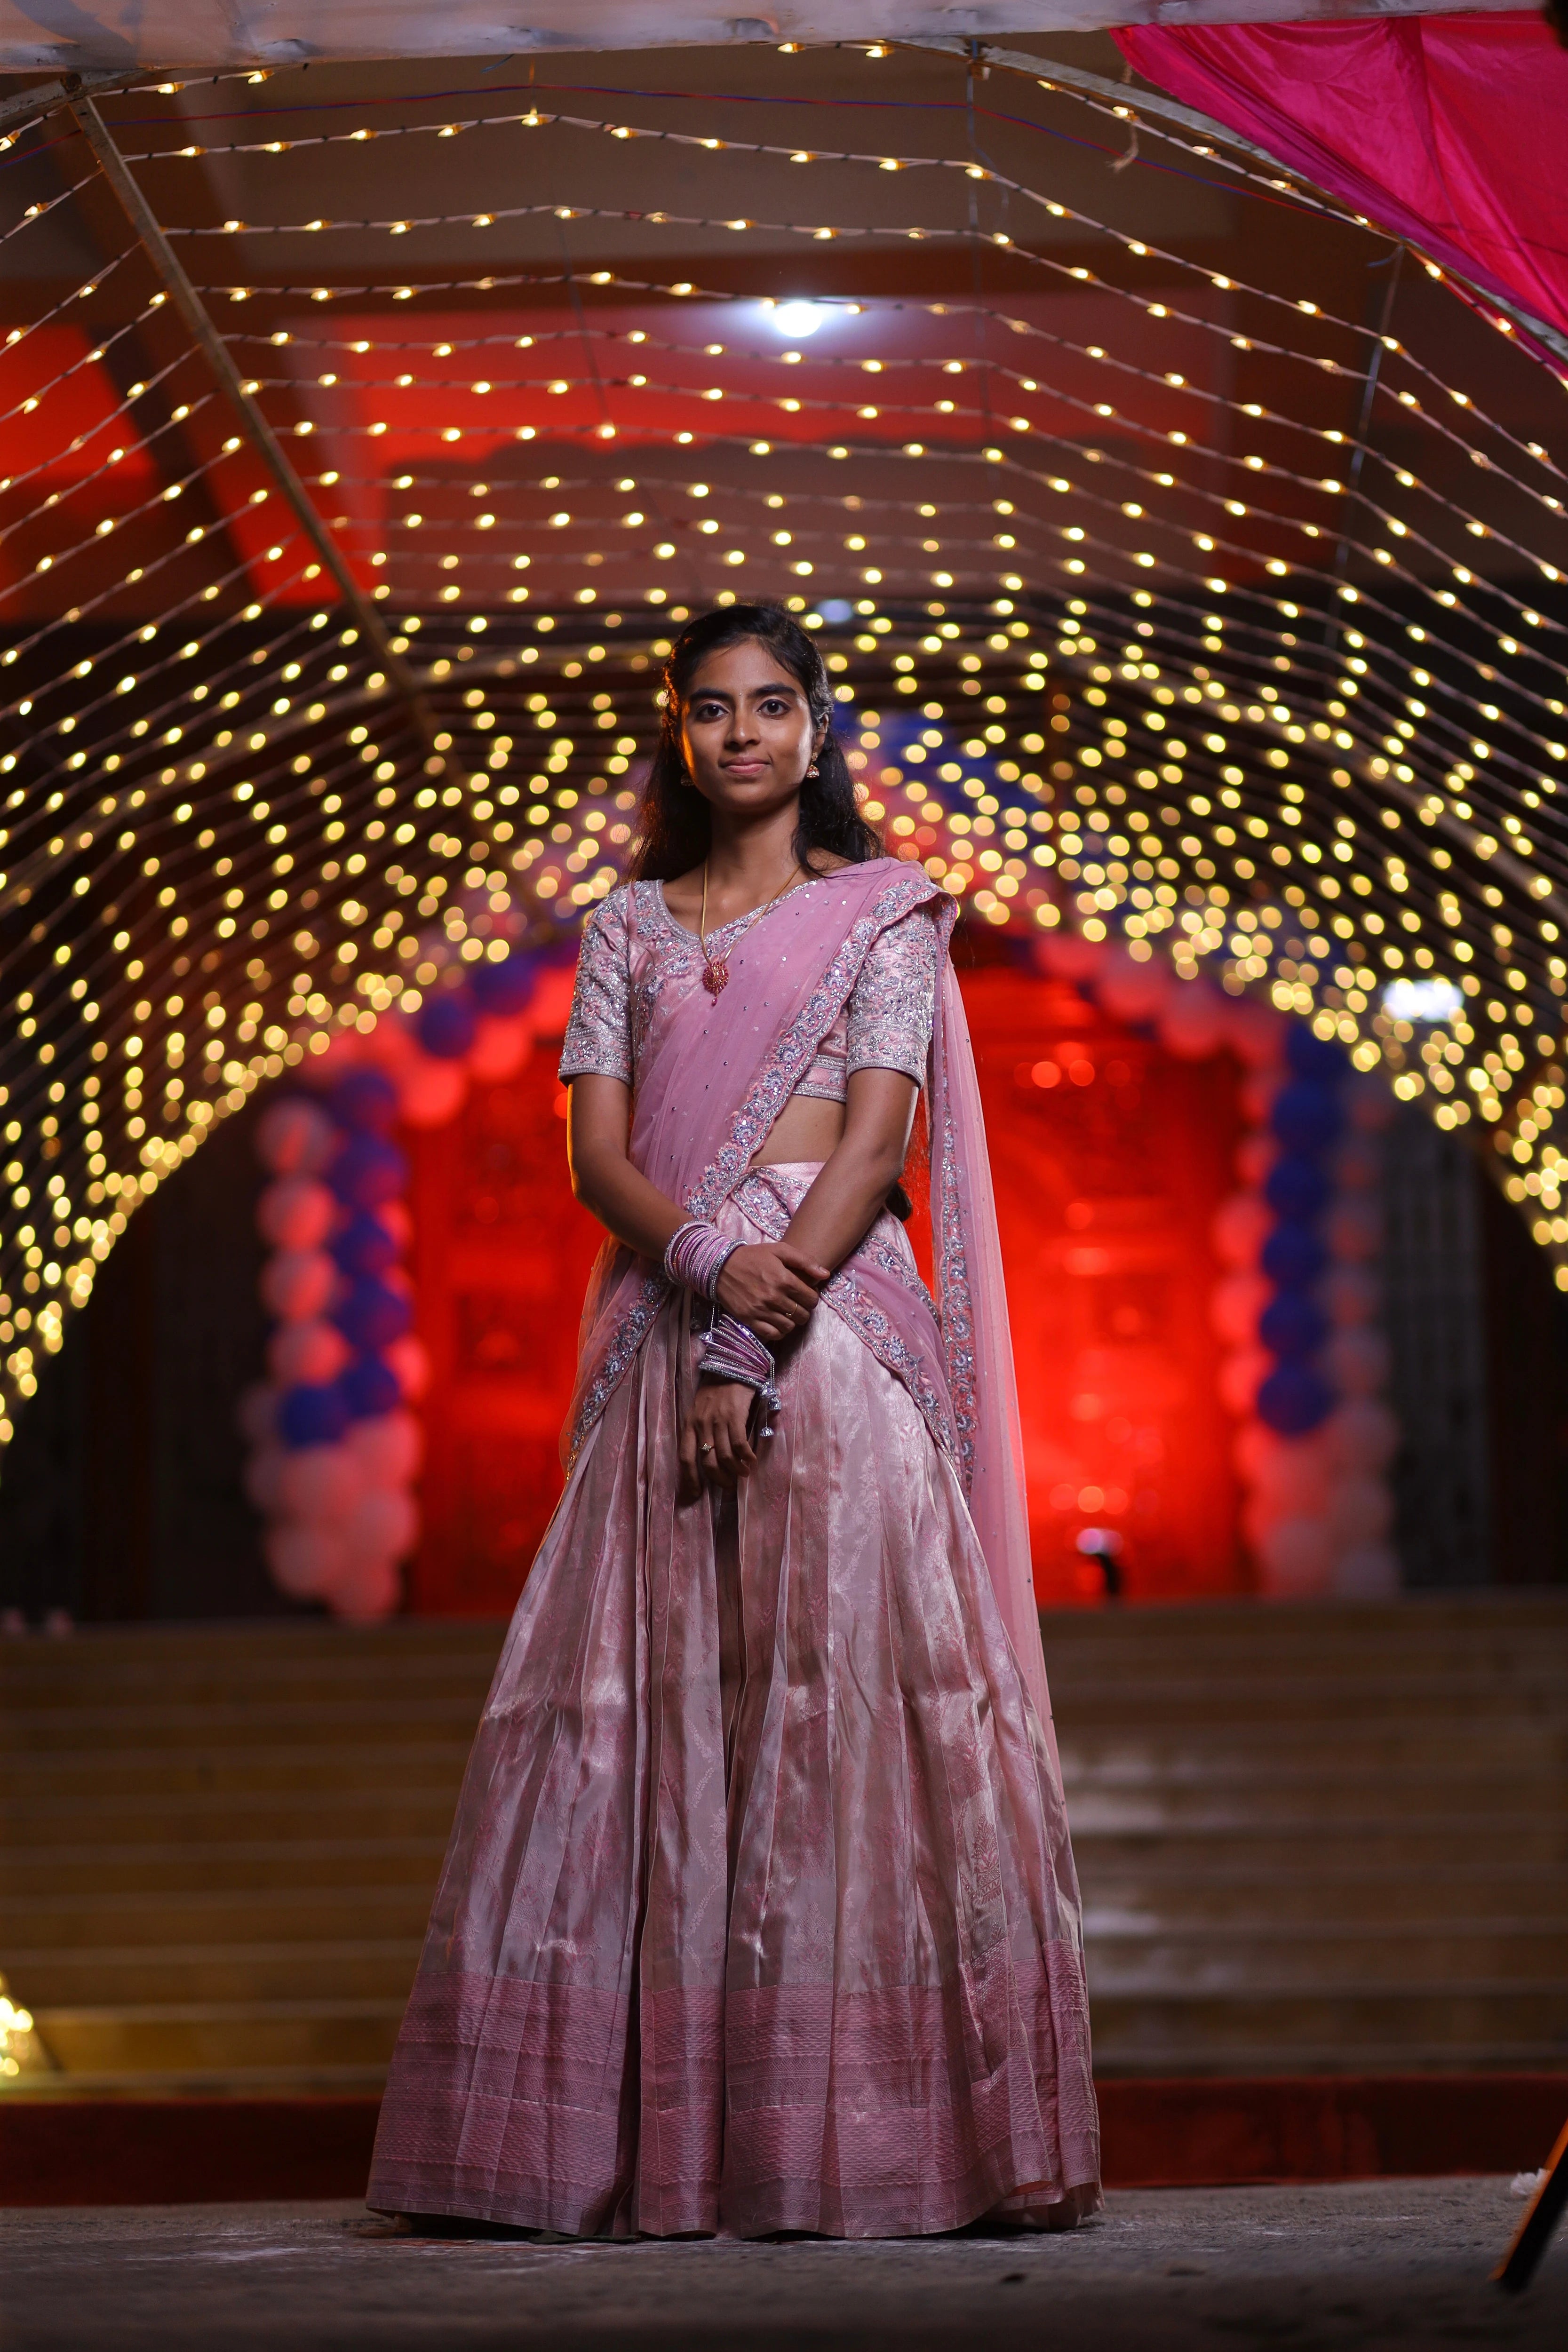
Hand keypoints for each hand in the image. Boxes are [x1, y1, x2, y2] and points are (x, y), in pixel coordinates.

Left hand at [679, 1381, 758, 1500]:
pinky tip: (751, 1460)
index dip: (689, 1480)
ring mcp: (718, 1420)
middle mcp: (701, 1424)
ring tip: (743, 1474)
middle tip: (729, 1486)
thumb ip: (700, 1432)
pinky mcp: (735, 1415)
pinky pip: (739, 1444)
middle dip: (719, 1479)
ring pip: (724, 1456)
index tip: (694, 1495)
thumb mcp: (699, 1412)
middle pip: (707, 1462)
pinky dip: (746, 1457)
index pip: (685, 1458)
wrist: (731, 1367)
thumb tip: (707, 1459)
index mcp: (689, 1424)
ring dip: (735, 1470)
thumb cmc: (715, 1392)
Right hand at [715, 1242, 828, 1343]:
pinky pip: (772, 1334)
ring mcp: (761, 1310)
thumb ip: (805, 1261)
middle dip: (804, 1310)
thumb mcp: (779, 1250)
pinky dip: (779, 1331)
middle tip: (797, 1303)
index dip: (812, 1297)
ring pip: (789, 1327)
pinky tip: (777, 1322)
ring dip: (792, 1321)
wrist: (720, 1266)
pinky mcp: (749, 1319)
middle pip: (802, 1315)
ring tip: (787, 1312)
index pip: (811, 1299)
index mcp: (783, 1279)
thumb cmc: (752, 1256)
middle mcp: (773, 1297)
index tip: (806, 1294)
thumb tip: (825, 1275)